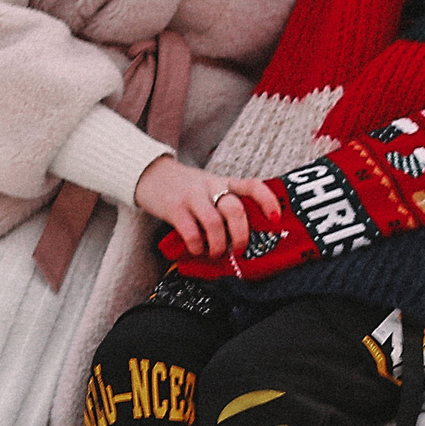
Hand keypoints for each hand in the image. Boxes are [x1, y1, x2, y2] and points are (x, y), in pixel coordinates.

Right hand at [134, 157, 278, 259]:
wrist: (149, 173)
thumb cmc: (184, 187)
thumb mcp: (209, 188)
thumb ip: (224, 205)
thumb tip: (242, 237)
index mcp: (224, 182)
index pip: (252, 186)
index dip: (267, 201)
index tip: (276, 218)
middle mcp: (211, 187)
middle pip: (235, 209)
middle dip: (241, 235)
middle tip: (239, 249)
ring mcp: (192, 196)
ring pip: (214, 223)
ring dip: (218, 245)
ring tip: (216, 252)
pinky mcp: (174, 208)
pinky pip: (191, 232)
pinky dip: (197, 246)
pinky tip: (197, 249)